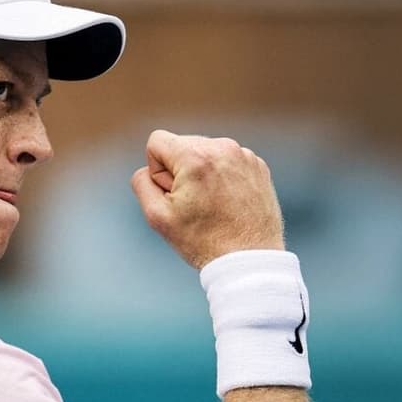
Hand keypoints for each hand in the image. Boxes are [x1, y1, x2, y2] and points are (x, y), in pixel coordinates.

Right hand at [130, 130, 284, 268]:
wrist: (249, 260)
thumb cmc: (203, 241)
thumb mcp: (157, 216)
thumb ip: (142, 182)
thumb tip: (149, 169)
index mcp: (196, 156)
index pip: (157, 141)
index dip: (158, 171)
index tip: (175, 194)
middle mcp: (223, 147)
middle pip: (183, 145)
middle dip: (181, 171)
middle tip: (196, 204)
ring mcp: (245, 156)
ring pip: (207, 153)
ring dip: (203, 173)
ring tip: (214, 205)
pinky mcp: (259, 167)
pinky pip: (229, 162)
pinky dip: (225, 178)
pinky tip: (230, 203)